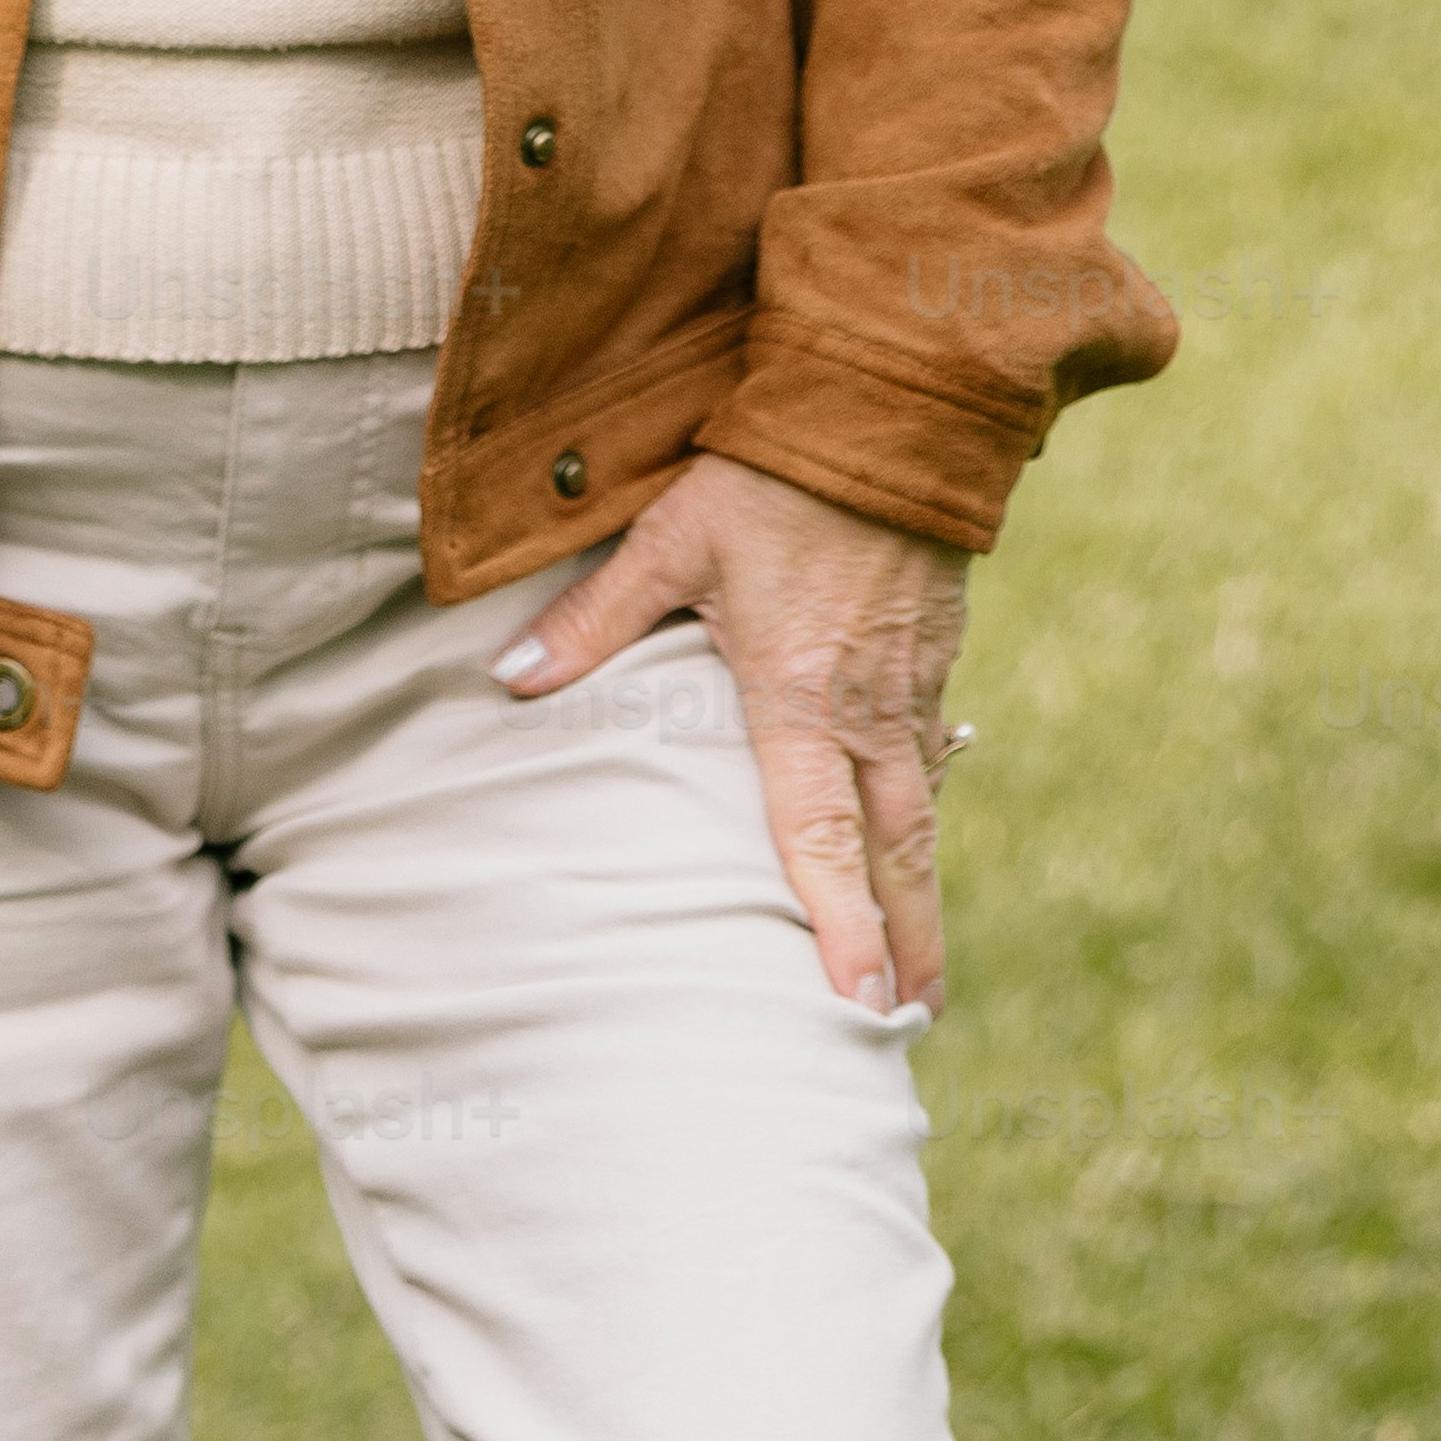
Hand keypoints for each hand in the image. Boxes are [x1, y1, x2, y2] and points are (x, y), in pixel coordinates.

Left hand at [501, 452, 970, 1016]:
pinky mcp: (931, 663)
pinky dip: (925, 827)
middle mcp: (868, 709)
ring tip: (924, 980)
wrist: (882, 413)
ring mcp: (910, 689)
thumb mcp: (670, 543)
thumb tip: (509, 680)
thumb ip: (592, 623)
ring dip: (923, 898)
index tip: (856, 998)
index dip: (837, 922)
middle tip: (908, 1026)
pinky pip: (931, 766)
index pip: (817, 834)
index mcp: (801, 695)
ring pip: (922, 818)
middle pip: (895, 852)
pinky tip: (916, 862)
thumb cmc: (769, 480)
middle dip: (905, 943)